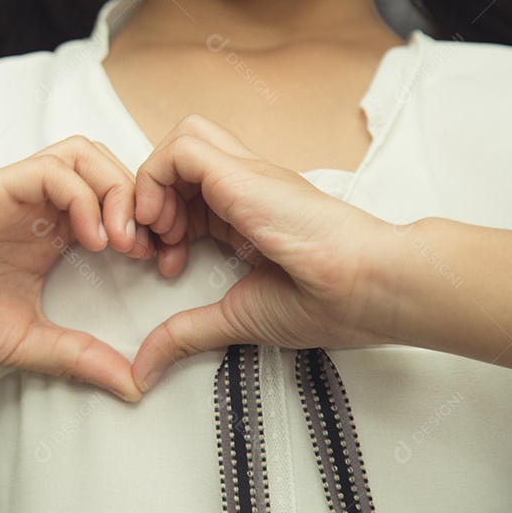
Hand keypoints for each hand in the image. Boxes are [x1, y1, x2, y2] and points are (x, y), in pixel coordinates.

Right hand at [0, 136, 153, 401]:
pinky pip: (49, 169)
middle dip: (141, 202)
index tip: (161, 267)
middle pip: (108, 167)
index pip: (113, 202)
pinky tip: (87, 239)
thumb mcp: (25, 342)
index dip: (147, 225)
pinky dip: (80, 195)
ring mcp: (11, 193)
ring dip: (114, 190)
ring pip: (83, 154)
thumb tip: (134, 386)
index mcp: (46, 235)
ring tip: (119, 241)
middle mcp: (33, 206)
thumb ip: (77, 355)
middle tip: (150, 249)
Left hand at [129, 116, 398, 390]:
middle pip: (178, 162)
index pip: (184, 194)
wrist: (367, 287)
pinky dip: (156, 180)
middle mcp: (243, 187)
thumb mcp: (234, 318)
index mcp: (245, 212)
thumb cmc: (325, 301)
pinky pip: (182, 148)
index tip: (163, 267)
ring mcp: (244, 174)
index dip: (159, 225)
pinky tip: (166, 225)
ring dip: (152, 186)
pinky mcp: (241, 171)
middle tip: (151, 247)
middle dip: (148, 201)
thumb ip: (185, 335)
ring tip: (162, 234)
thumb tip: (145, 371)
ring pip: (179, 141)